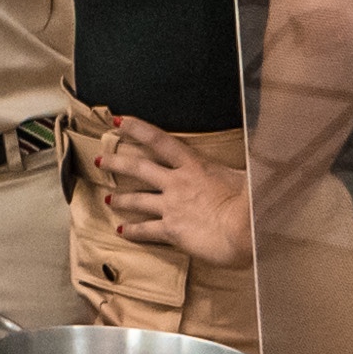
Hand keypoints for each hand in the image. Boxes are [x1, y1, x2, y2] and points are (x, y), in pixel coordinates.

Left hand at [93, 114, 255, 268]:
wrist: (249, 228)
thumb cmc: (254, 200)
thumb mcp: (247, 174)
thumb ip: (237, 168)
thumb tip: (247, 156)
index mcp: (195, 165)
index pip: (160, 140)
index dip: (137, 129)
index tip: (118, 121)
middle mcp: (177, 183)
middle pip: (138, 168)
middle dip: (116, 162)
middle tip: (99, 159)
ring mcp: (171, 206)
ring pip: (136, 199)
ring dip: (120, 198)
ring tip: (108, 198)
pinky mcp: (171, 230)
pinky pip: (145, 230)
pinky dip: (132, 231)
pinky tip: (122, 232)